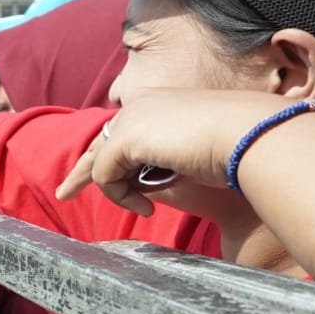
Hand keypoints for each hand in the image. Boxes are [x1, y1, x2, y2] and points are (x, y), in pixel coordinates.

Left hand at [55, 91, 293, 216]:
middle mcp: (141, 105)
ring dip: (119, 192)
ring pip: (102, 163)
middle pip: (99, 142)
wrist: (251, 138)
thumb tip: (138, 187)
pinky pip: (105, 175)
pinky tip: (148, 207)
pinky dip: (121, 196)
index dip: (106, 155)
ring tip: (145, 209)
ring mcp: (131, 118)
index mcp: (160, 104)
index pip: (122, 130)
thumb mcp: (192, 158)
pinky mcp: (126, 137)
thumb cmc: (236, 152)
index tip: (95, 178)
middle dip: (81, 171)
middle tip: (63, 194)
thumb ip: (162, 166)